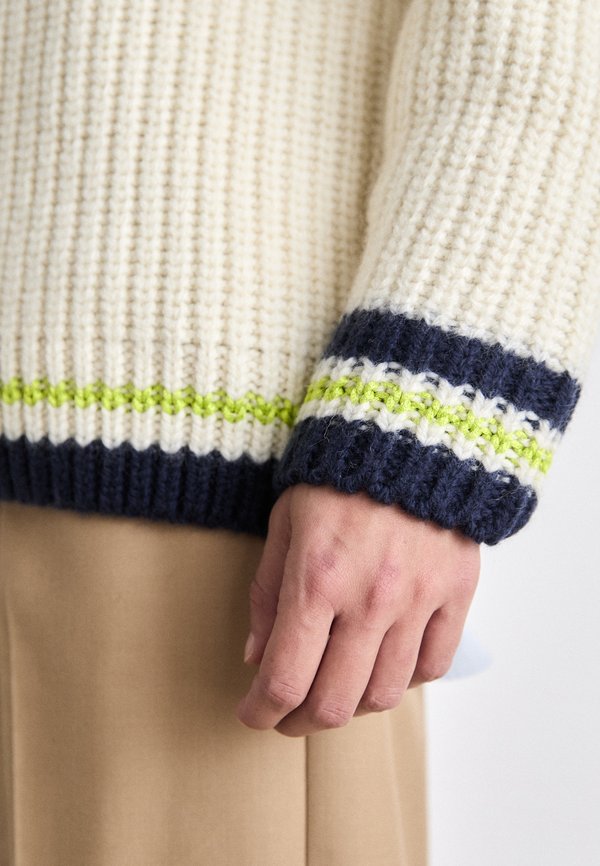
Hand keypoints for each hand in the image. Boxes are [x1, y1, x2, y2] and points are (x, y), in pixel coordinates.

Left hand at [235, 483, 479, 736]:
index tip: (252, 714)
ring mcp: (418, 600)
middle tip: (288, 715)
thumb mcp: (284, 522)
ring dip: (351, 705)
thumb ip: (268, 593)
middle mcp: (370, 600)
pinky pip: (433, 665)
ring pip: (385, 694)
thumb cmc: (336, 476)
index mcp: (317, 580)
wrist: (409, 432)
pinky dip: (405, 679)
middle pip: (335, 702)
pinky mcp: (456, 592)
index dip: (261, 712)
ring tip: (335, 689)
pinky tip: (384, 665)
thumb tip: (257, 656)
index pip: (284, 679)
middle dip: (300, 721)